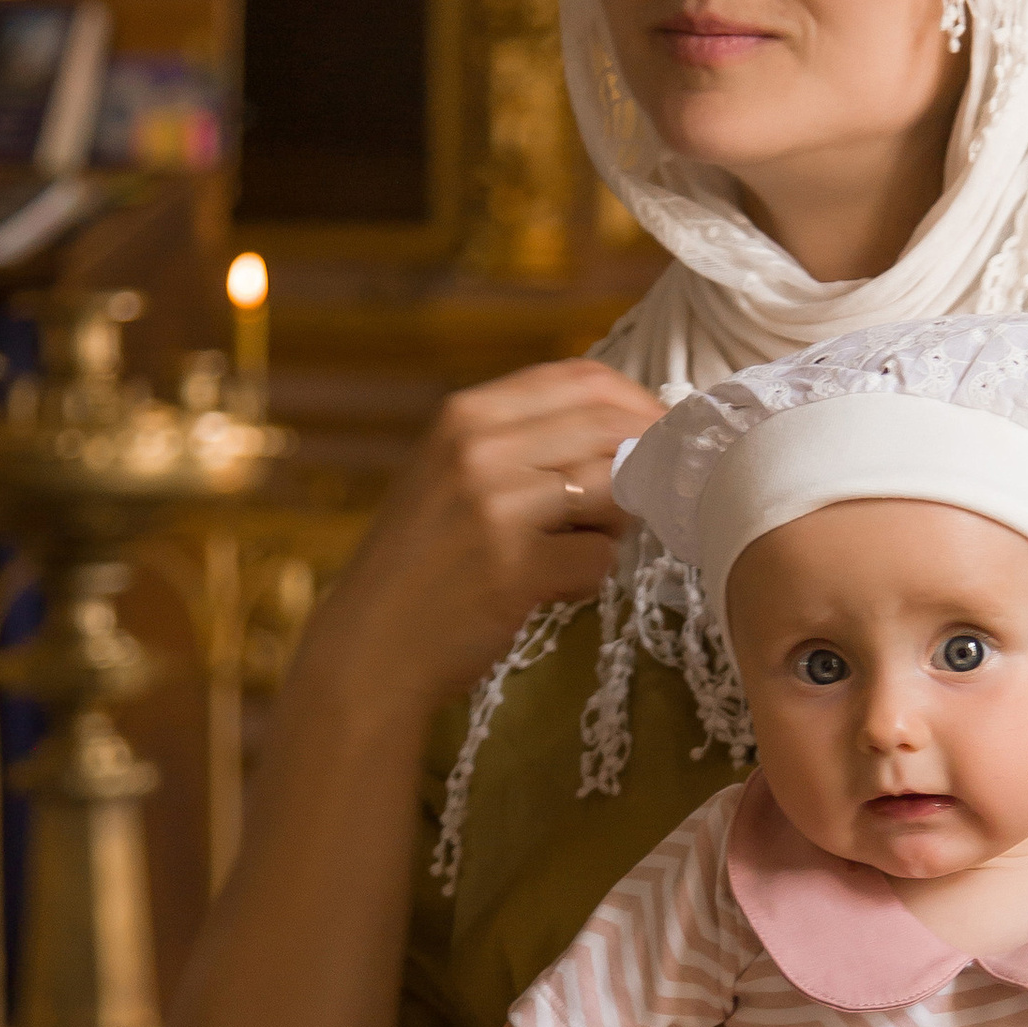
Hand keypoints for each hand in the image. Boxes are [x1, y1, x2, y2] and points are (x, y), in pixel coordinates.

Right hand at [305, 356, 665, 728]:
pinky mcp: (515, 567)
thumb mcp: (449, 477)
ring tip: (581, 547)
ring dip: (617, 523)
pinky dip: (591, 577)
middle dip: (649, 459)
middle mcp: (479, 448)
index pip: (581, 378)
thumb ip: (520, 445)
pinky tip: (555, 589)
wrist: (368, 648)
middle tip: (655, 492)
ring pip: (614, 487)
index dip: (635, 402)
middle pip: (607, 427)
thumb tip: (619, 431)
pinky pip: (599, 558)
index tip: (659, 432)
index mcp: (465, 415)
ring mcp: (496, 506)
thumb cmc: (419, 566)